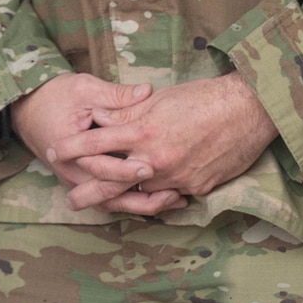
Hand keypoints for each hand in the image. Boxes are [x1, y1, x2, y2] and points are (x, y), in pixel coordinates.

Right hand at [9, 73, 183, 216]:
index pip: (102, 167)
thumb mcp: (84, 89)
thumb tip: (146, 91)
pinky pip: (110, 199)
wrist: (27, 107)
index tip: (151, 166)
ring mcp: (77, 181)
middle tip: (174, 193)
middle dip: (143, 197)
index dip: (127, 169)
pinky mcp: (83, 182)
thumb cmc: (54, 95)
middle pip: (110, 196)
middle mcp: (73, 173)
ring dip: (142, 205)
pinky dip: (134, 200)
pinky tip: (160, 198)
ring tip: (174, 200)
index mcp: (70, 152)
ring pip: (113, 204)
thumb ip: (116, 95)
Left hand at [49, 75, 277, 211]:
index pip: (96, 143)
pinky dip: (160, 194)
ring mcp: (178, 177)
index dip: (72, 148)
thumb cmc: (201, 98)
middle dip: (88, 192)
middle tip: (70, 201)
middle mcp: (156, 160)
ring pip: (143, 193)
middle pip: (113, 182)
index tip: (55, 152)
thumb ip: (127, 111)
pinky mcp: (197, 188)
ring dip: (126, 197)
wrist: (247, 111)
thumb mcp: (158, 98)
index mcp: (143, 132)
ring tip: (106, 204)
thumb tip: (99, 119)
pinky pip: (172, 195)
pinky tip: (151, 194)